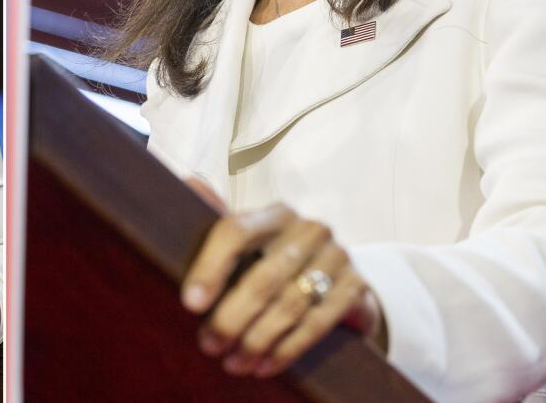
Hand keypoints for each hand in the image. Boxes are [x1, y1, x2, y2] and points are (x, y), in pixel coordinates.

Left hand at [181, 198, 382, 378]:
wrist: (336, 278)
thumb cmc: (275, 258)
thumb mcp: (250, 240)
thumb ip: (218, 218)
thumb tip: (190, 180)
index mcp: (275, 213)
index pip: (237, 232)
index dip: (211, 268)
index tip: (190, 304)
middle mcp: (308, 228)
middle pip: (263, 276)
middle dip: (232, 317)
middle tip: (209, 345)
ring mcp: (336, 256)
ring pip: (289, 304)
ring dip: (257, 340)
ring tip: (233, 363)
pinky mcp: (355, 286)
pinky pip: (317, 323)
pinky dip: (287, 348)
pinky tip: (264, 365)